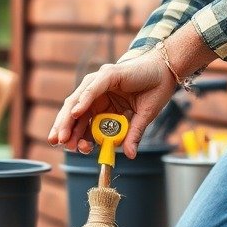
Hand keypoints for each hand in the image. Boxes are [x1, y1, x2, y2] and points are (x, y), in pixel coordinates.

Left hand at [47, 48, 173, 158]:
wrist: (167, 72)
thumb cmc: (153, 92)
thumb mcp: (141, 119)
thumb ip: (132, 134)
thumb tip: (130, 155)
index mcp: (103, 106)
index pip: (83, 122)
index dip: (74, 135)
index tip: (70, 149)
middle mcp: (97, 94)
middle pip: (75, 113)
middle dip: (65, 129)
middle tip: (59, 143)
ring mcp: (100, 83)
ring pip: (78, 101)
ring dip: (69, 118)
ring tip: (63, 135)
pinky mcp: (108, 74)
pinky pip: (93, 89)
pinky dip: (84, 100)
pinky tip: (76, 113)